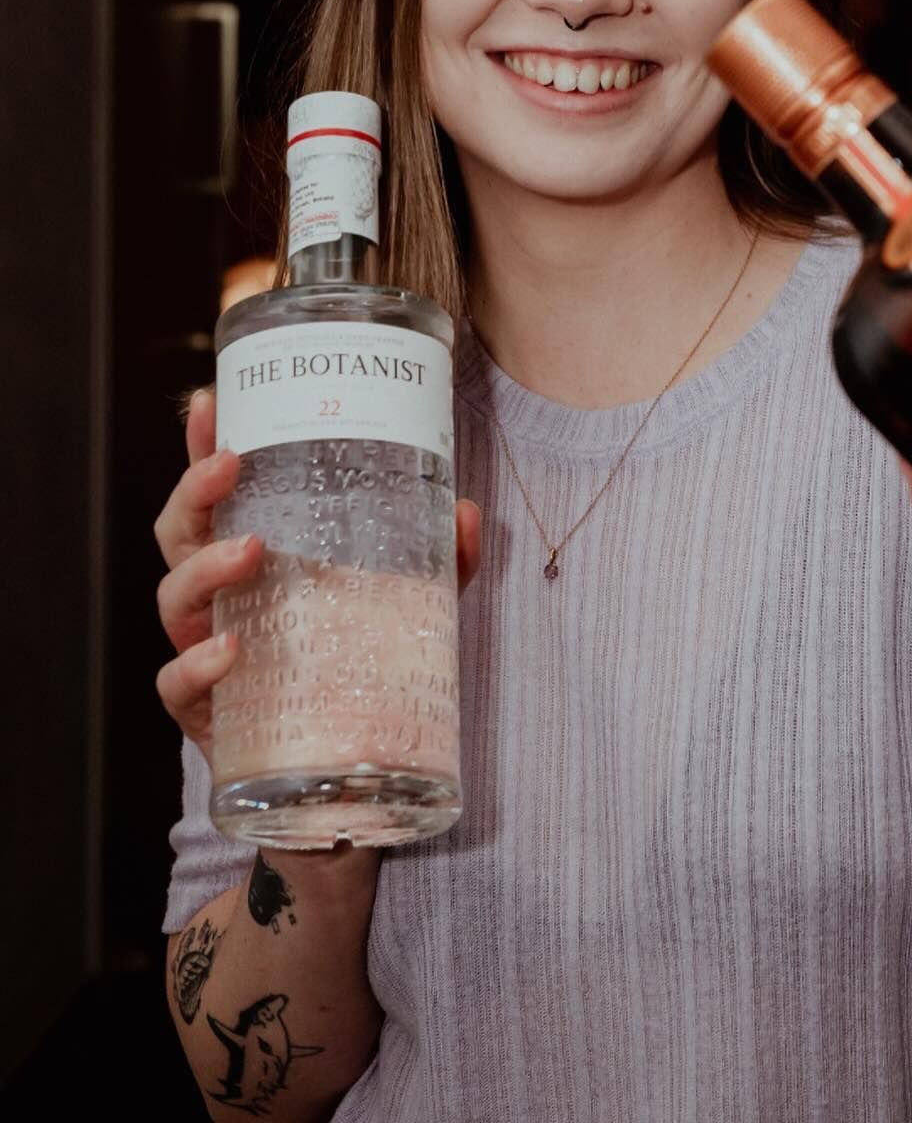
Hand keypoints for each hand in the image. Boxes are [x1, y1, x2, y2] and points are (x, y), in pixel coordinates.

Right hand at [154, 386, 482, 762]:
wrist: (343, 778)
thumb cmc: (359, 668)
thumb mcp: (412, 605)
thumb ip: (443, 560)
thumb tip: (466, 510)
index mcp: (256, 559)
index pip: (218, 494)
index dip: (205, 446)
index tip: (212, 403)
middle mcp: (221, 599)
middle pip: (179, 533)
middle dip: (194, 492)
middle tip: (230, 464)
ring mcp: (206, 651)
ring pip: (173, 598)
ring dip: (205, 566)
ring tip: (250, 548)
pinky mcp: (207, 714)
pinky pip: (177, 684)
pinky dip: (197, 664)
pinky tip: (229, 649)